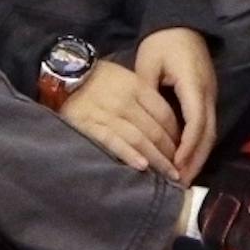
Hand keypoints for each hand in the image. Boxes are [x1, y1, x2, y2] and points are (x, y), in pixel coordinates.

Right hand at [59, 58, 182, 180]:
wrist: (65, 75)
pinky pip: (114, 142)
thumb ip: (144, 98)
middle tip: (181, 170)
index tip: (183, 150)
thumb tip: (166, 125)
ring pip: (139, 138)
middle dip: (170, 152)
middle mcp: (126, 101)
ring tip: (168, 175)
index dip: (177, 134)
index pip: (165, 114)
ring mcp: (108, 114)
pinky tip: (142, 167)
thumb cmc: (99, 79)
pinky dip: (130, 154)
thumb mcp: (126, 78)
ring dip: (157, 159)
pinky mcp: (91, 126)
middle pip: (155, 129)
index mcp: (137, 86)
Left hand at [135, 26, 218, 180]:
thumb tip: (142, 124)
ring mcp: (211, 93)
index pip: (195, 122)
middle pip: (208, 132)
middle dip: (195, 160)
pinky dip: (199, 144)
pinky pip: (207, 124)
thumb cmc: (162, 41)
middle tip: (181, 185)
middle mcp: (208, 91)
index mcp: (193, 84)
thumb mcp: (148, 64)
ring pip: (211, 131)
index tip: (175, 167)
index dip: (187, 147)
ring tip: (184, 178)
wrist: (182, 20)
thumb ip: (146, 93)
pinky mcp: (208, 94)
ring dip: (199, 155)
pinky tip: (187, 158)